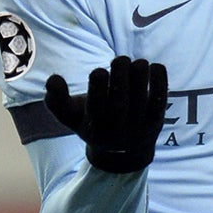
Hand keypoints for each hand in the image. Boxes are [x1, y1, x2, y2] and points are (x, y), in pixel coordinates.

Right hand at [45, 56, 169, 173]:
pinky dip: (159, 82)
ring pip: (141, 101)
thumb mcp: (71, 117)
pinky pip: (159, 101)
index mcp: (93, 126)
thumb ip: (56, 99)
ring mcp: (137, 127)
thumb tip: (53, 79)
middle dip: (121, 77)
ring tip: (137, 62)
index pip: (96, 107)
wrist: (122, 152)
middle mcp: (116, 130)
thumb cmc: (92, 123)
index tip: (99, 71)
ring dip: (140, 77)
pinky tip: (154, 67)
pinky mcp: (155, 123)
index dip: (98, 86)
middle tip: (120, 60)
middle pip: (120, 104)